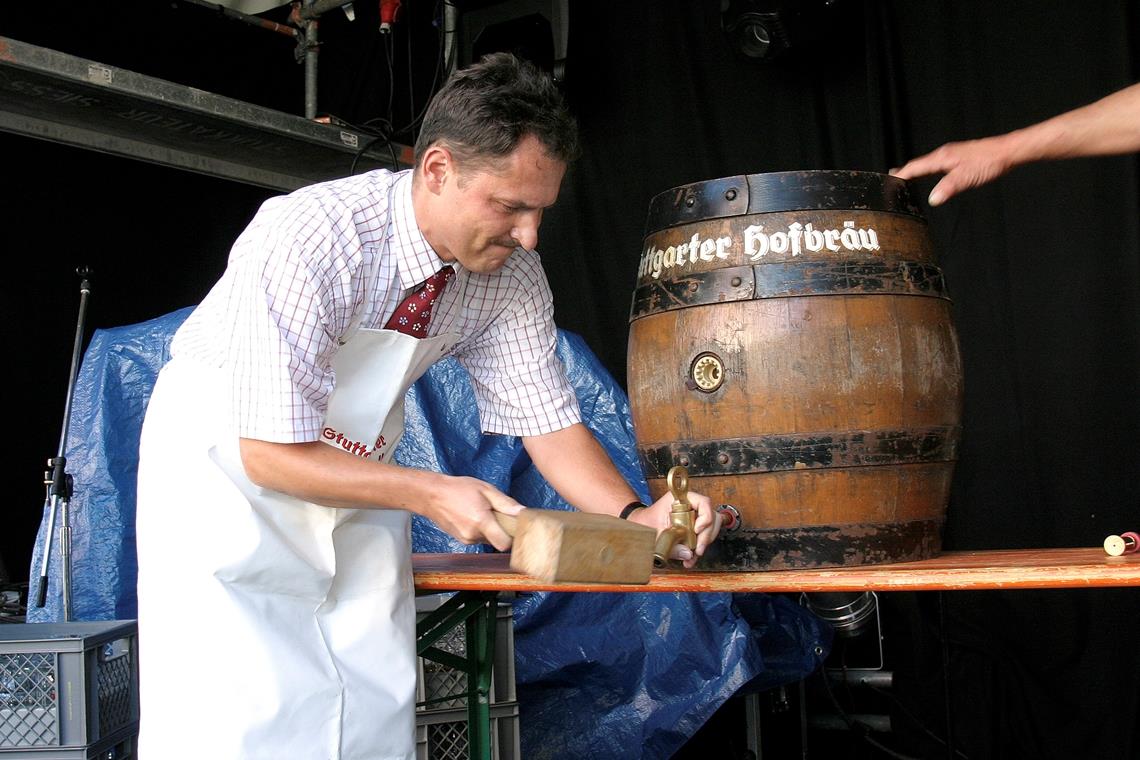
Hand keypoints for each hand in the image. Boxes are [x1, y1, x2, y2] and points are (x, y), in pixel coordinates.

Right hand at [422, 475, 522, 551]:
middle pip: (497, 541)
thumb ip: (505, 503)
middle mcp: (473, 535)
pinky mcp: (461, 539)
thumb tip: (522, 512)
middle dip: (501, 530)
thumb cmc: (458, 489)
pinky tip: (473, 516)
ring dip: (490, 529)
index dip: (512, 538)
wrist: (431, 495)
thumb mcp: (485, 489)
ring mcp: (465, 539)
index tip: (514, 527)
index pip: (504, 544)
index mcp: (481, 522)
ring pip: (487, 539)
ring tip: (482, 512)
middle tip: (498, 514)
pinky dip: (480, 529)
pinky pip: (477, 538)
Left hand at [629, 488, 722, 568]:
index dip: (705, 516)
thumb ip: (671, 545)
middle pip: (711, 516)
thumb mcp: (656, 534)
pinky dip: (700, 547)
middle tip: (697, 550)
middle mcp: (690, 504)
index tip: (697, 530)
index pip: (703, 502)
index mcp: (680, 499)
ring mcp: (694, 515)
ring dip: (705, 543)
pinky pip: (705, 535)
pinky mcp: (695, 525)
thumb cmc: (646, 522)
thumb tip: (688, 554)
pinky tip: (690, 558)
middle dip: (706, 535)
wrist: (641, 525)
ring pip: (711, 527)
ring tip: (693, 556)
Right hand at [891, 134, 1014, 205]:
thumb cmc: (989, 162)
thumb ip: (948, 188)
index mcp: (941, 158)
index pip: (915, 167)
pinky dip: (928, 169)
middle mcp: (944, 153)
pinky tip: (932, 173)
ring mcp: (952, 154)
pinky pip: (937, 163)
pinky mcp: (959, 156)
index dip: (901, 175)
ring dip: (916, 170)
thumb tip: (933, 199)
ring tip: (907, 177)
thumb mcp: (966, 178)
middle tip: (892, 178)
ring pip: (928, 163)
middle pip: (919, 163)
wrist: (1007, 151)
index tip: (888, 181)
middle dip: (905, 171)